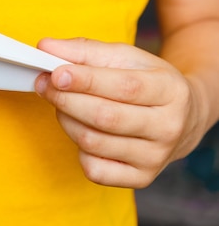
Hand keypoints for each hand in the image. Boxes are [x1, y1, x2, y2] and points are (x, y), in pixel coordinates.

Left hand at [35, 37, 203, 188]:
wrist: (181, 117)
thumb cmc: (145, 82)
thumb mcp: (123, 57)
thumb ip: (83, 50)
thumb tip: (45, 47)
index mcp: (170, 90)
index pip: (124, 87)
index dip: (85, 80)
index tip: (56, 73)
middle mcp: (168, 127)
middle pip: (104, 117)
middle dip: (66, 99)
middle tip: (44, 85)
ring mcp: (155, 157)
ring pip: (92, 142)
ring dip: (66, 120)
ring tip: (62, 104)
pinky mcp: (140, 179)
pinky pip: (93, 169)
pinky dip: (78, 149)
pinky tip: (82, 130)